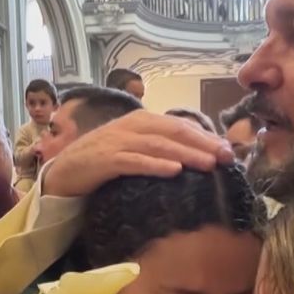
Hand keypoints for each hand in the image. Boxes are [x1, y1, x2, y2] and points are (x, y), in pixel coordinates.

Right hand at [42, 111, 233, 197]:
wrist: (65, 172)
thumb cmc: (104, 162)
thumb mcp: (135, 149)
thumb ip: (160, 148)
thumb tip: (196, 156)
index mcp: (142, 121)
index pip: (180, 126)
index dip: (206, 137)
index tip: (228, 151)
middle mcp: (132, 127)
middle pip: (174, 132)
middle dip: (202, 144)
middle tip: (226, 157)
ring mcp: (118, 142)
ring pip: (159, 146)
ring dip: (186, 155)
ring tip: (208, 165)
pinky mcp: (106, 160)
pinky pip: (135, 162)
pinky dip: (155, 166)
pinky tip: (174, 171)